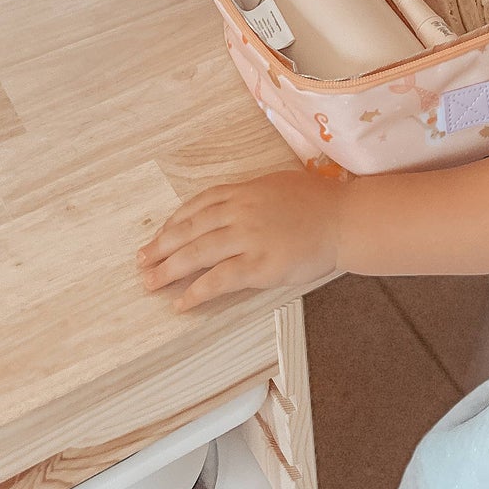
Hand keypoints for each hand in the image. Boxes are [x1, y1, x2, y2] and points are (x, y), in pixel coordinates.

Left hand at [138, 171, 343, 310]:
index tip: (159, 236)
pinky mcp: (259, 264)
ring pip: (197, 254)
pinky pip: (219, 280)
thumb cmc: (319, 202)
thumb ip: (250, 196)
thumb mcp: (279, 185)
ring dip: (168, 270)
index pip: (198, 205)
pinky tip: (181, 302)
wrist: (346, 219)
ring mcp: (249, 237)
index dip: (173, 222)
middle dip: (161, 247)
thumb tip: (227, 208)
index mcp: (245, 191)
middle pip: (189, 229)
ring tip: (150, 283)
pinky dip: (196, 292)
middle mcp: (241, 211)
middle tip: (142, 262)